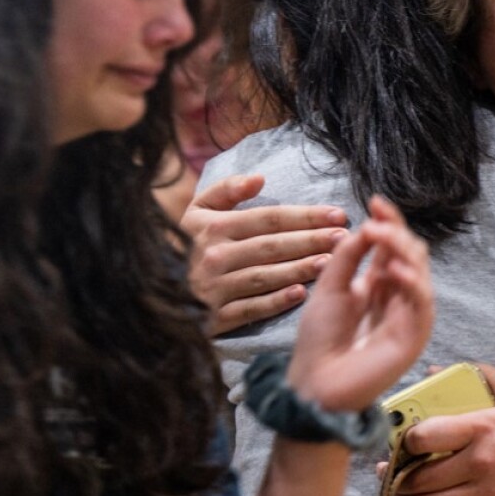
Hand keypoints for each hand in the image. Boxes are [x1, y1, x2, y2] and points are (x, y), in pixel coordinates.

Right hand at [183, 174, 348, 333]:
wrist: (150, 287)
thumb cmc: (183, 244)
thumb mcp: (196, 210)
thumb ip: (226, 191)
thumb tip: (260, 179)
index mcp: (214, 226)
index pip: (269, 218)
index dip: (305, 216)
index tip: (337, 214)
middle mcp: (216, 255)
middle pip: (273, 246)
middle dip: (312, 240)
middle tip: (345, 237)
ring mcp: (216, 287)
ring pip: (266, 276)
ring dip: (300, 269)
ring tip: (331, 263)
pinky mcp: (215, 316)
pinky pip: (250, 308)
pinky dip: (275, 302)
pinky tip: (300, 295)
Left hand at [285, 196, 431, 412]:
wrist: (315, 382)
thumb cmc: (319, 339)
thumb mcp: (329, 287)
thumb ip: (347, 257)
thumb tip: (366, 226)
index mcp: (377, 284)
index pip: (391, 246)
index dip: (387, 223)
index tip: (375, 201)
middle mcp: (396, 296)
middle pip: (410, 254)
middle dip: (395, 232)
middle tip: (375, 222)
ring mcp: (407, 316)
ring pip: (418, 272)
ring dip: (402, 249)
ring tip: (380, 236)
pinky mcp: (413, 336)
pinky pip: (422, 303)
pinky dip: (413, 282)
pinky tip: (395, 268)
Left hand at [393, 364, 494, 495]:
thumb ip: (476, 376)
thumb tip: (434, 372)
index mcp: (484, 428)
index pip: (425, 436)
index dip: (404, 440)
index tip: (400, 440)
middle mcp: (482, 464)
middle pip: (421, 476)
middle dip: (399, 477)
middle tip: (391, 473)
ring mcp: (489, 495)